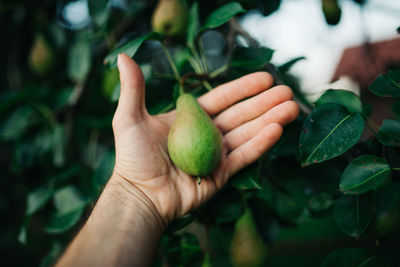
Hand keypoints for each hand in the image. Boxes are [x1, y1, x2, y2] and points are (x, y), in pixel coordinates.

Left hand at [112, 53, 298, 227]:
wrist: (140, 197)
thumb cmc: (133, 158)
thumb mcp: (130, 118)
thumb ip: (133, 88)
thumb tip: (123, 56)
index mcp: (189, 119)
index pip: (221, 99)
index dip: (243, 88)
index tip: (265, 77)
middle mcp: (205, 135)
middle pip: (240, 115)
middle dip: (264, 103)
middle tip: (288, 92)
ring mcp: (215, 155)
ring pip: (247, 134)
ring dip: (270, 120)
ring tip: (292, 108)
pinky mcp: (221, 175)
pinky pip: (244, 157)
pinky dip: (260, 144)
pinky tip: (278, 130)